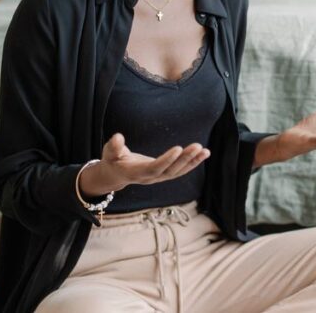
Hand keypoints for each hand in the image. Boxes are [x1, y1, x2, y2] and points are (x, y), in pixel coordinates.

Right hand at [78, 133, 208, 196]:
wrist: (116, 174)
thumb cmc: (113, 160)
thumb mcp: (110, 153)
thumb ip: (114, 146)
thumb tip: (117, 137)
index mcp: (137, 173)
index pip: (154, 168)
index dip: (167, 160)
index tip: (178, 148)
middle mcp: (151, 177)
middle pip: (171, 171)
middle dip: (185, 159)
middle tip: (197, 146)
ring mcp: (159, 177)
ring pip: (178, 172)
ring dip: (193, 161)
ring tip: (205, 151)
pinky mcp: (165, 174)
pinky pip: (181, 170)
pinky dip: (193, 163)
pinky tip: (204, 154)